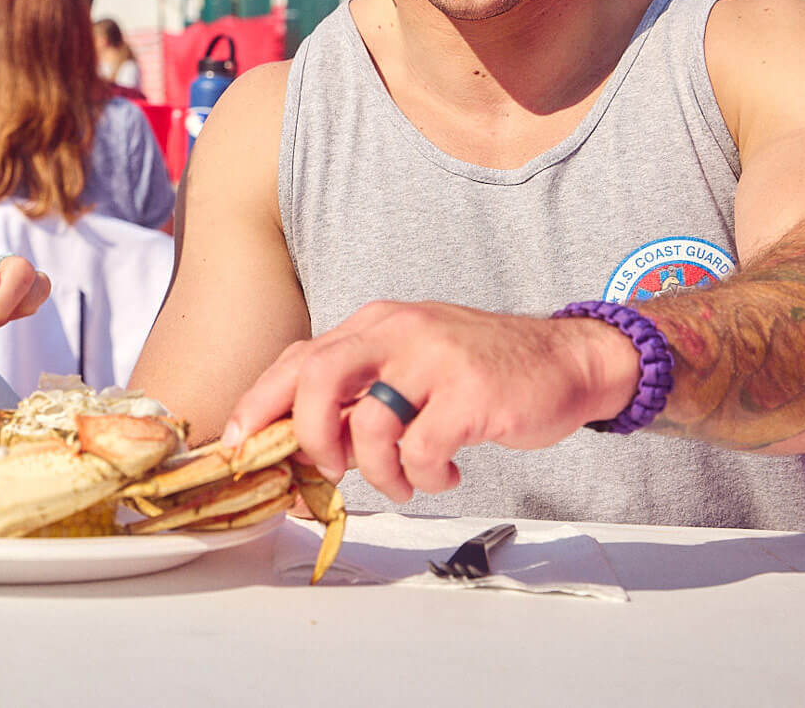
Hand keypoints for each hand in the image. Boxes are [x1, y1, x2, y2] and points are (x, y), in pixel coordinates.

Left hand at [221, 300, 637, 501]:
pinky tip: (445, 473)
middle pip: (317, 377)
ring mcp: (435, 359)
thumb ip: (360, 394)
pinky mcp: (471, 393)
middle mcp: (398, 331)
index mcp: (375, 323)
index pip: (299, 356)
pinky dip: (426, 477)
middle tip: (330, 470)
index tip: (238, 443)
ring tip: (406, 481)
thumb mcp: (410, 365)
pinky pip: (422, 449)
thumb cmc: (479, 371)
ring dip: (379, 472)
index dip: (259, 402)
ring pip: (369, 424)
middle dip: (309, 436)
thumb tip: (304, 446)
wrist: (565, 360)